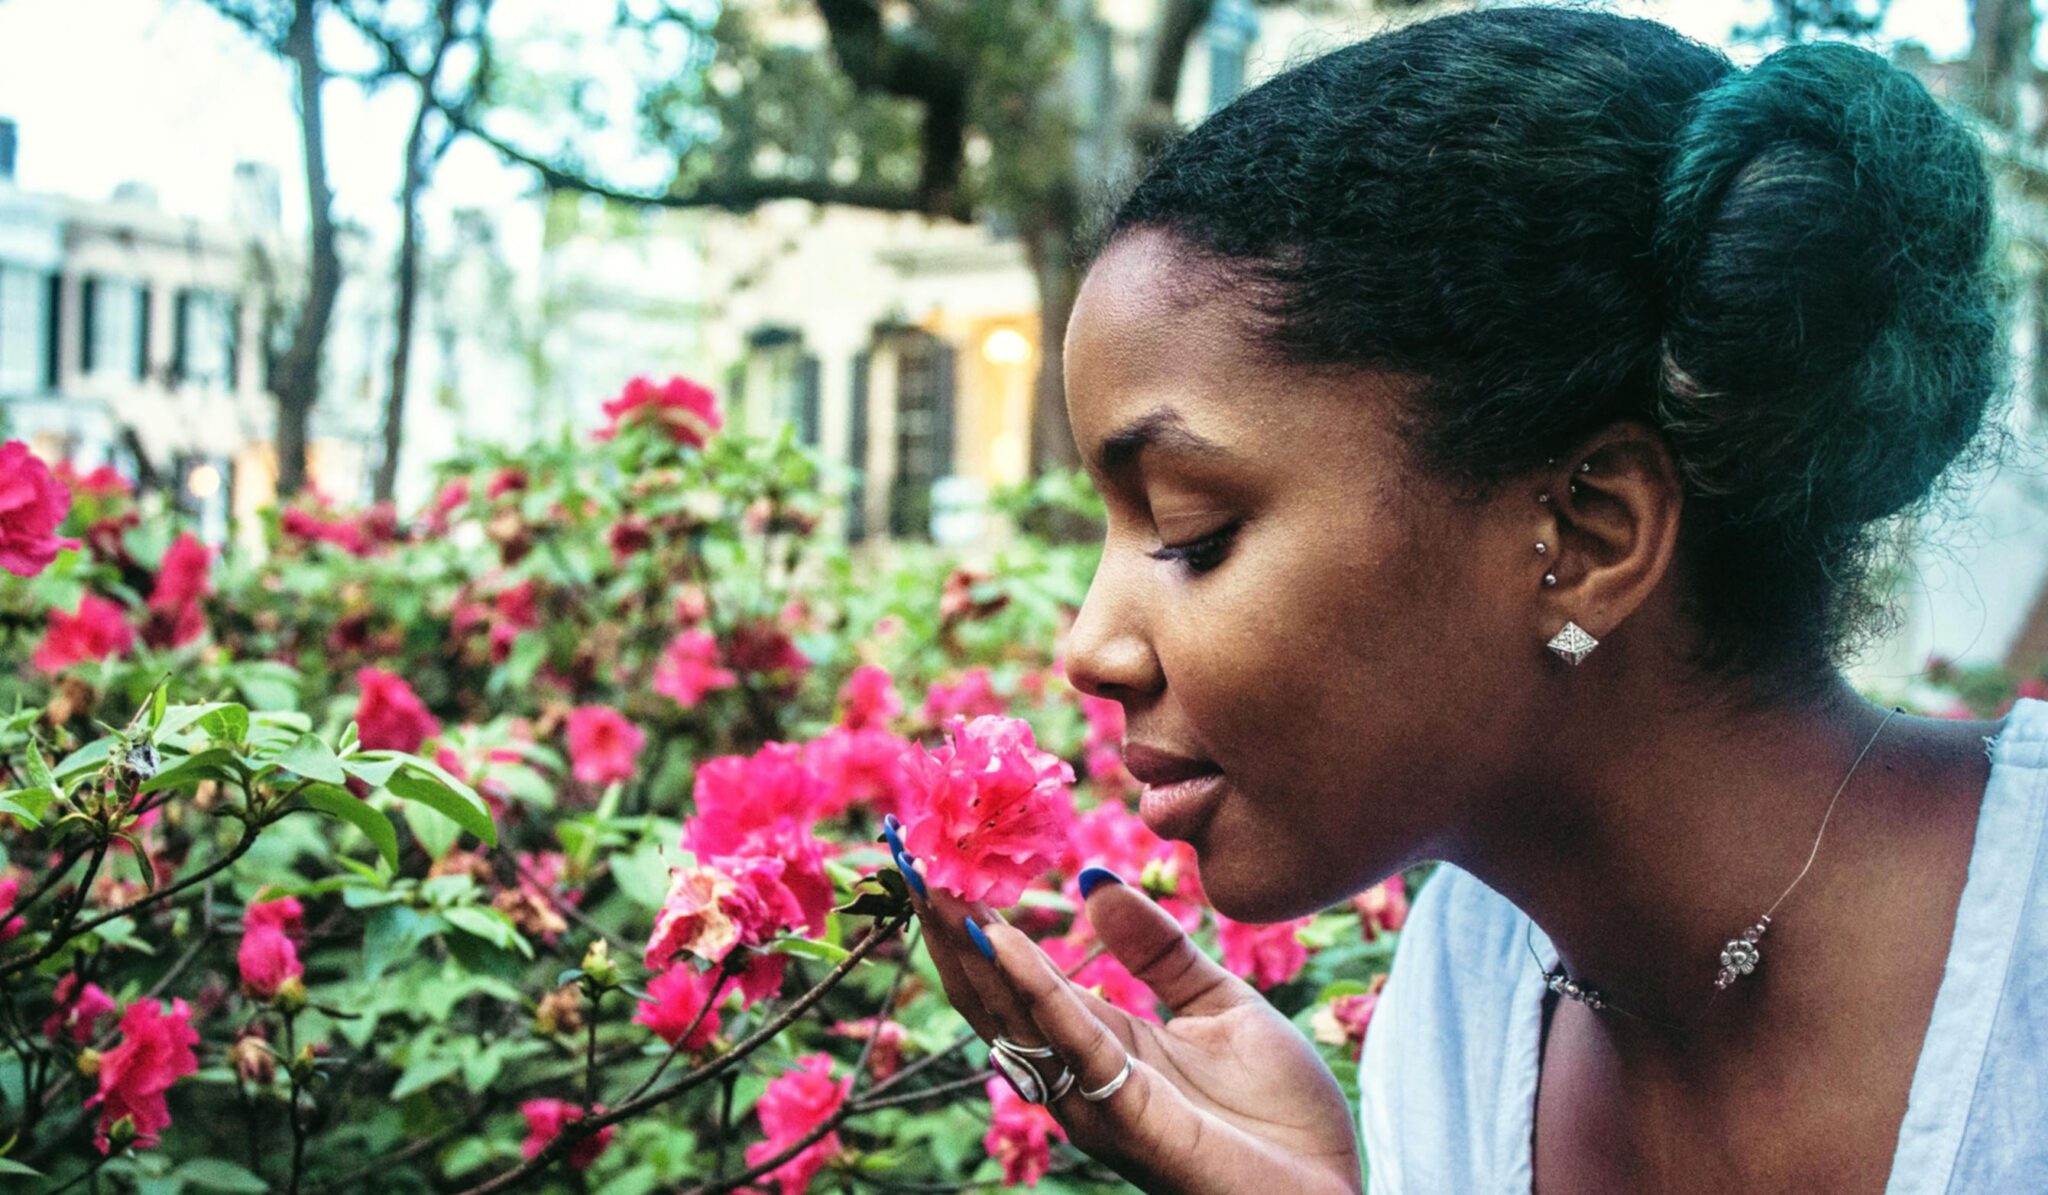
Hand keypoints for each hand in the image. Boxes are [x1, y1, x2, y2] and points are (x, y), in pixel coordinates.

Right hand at [883, 822, 1362, 1194]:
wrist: (1332, 1189)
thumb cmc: (1281, 1117)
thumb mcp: (1217, 1002)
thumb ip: (1155, 947)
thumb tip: (1092, 880)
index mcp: (1100, 1044)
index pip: (1015, 978)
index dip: (975, 922)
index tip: (939, 862)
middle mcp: (1079, 1075)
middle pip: (992, 995)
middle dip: (949, 929)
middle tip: (909, 858)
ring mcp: (1093, 1099)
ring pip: (1012, 1016)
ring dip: (968, 949)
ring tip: (932, 884)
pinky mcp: (1124, 1115)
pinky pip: (1069, 1039)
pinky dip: (1031, 985)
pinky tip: (1000, 938)